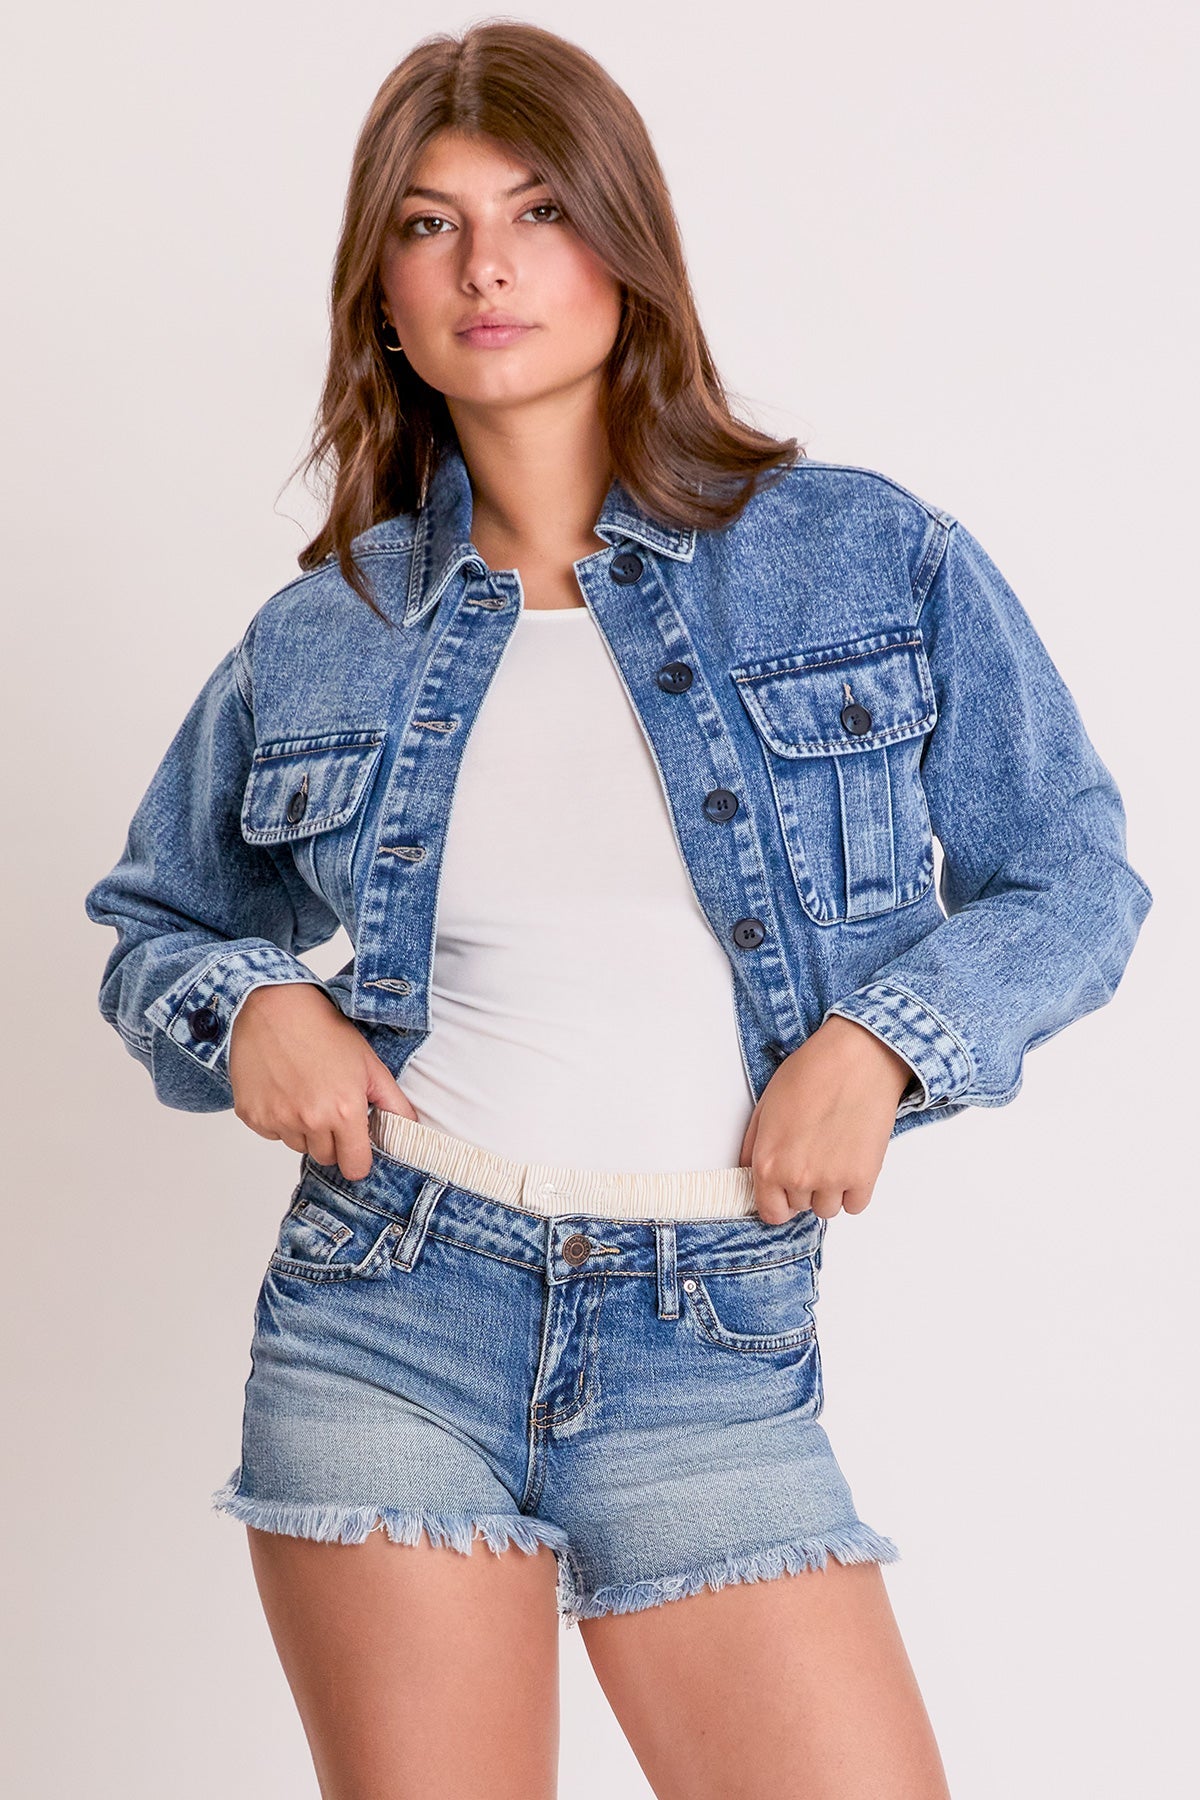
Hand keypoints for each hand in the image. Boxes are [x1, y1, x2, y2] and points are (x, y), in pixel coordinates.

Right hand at [228, 982, 417, 1180]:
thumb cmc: (323, 1030)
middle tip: (329, 1106)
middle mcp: (310, 1120)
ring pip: (298, 1145)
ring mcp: (277, 1119)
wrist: (274, 1007)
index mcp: (344, 1111)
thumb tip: (410, 1130)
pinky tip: (283, 1089)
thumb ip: (393, 1103)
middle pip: (325, 1158)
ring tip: (305, 1092)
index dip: (358, 1158)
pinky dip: (278, 1118)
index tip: (356, 1145)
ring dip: (304, 1129)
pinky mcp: (251, 1115)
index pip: (355, 1167)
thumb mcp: (369, 1064)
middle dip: (331, 1140)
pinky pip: (272, 1133)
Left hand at [738, 1015, 914, 1222]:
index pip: (771, 1212)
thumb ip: (755, 1147)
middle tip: (813, 1155)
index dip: (777, 1201)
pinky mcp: (863, 1177)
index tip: (784, 1192)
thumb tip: (752, 1173)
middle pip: (800, 1208)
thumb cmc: (812, 1073)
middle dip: (804, 1188)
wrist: (856, 1058)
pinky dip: (854, 1189)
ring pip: (828, 1209)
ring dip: (830, 1191)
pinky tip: (851, 1161)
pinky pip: (856, 1205)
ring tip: (833, 1155)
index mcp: (768, 1163)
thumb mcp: (765, 1107)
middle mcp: (797, 1178)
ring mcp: (832, 1180)